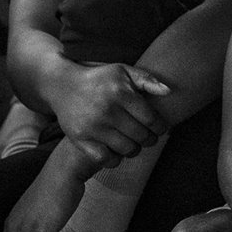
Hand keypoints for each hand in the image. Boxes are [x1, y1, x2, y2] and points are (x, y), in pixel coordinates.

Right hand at [54, 63, 170, 165]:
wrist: (63, 86)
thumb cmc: (99, 79)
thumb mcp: (123, 71)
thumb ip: (147, 80)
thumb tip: (169, 92)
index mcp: (121, 94)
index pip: (151, 119)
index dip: (161, 127)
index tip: (162, 129)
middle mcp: (107, 111)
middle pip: (140, 136)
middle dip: (150, 139)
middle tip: (150, 138)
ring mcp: (93, 126)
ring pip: (126, 149)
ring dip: (135, 150)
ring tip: (135, 144)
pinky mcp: (80, 138)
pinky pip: (104, 159)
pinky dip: (115, 159)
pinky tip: (118, 151)